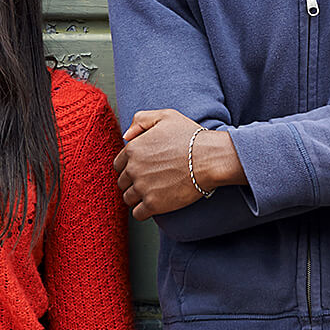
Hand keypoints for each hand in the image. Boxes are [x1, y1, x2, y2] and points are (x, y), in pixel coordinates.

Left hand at [115, 110, 242, 219]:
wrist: (210, 158)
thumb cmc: (191, 137)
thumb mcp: (165, 116)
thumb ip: (141, 120)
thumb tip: (125, 136)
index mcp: (133, 149)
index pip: (118, 164)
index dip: (129, 167)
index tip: (142, 169)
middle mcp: (133, 169)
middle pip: (122, 182)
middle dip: (132, 182)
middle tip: (149, 181)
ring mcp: (142, 187)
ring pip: (128, 198)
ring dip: (137, 197)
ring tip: (152, 192)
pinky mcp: (153, 204)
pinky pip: (137, 213)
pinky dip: (143, 211)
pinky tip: (154, 204)